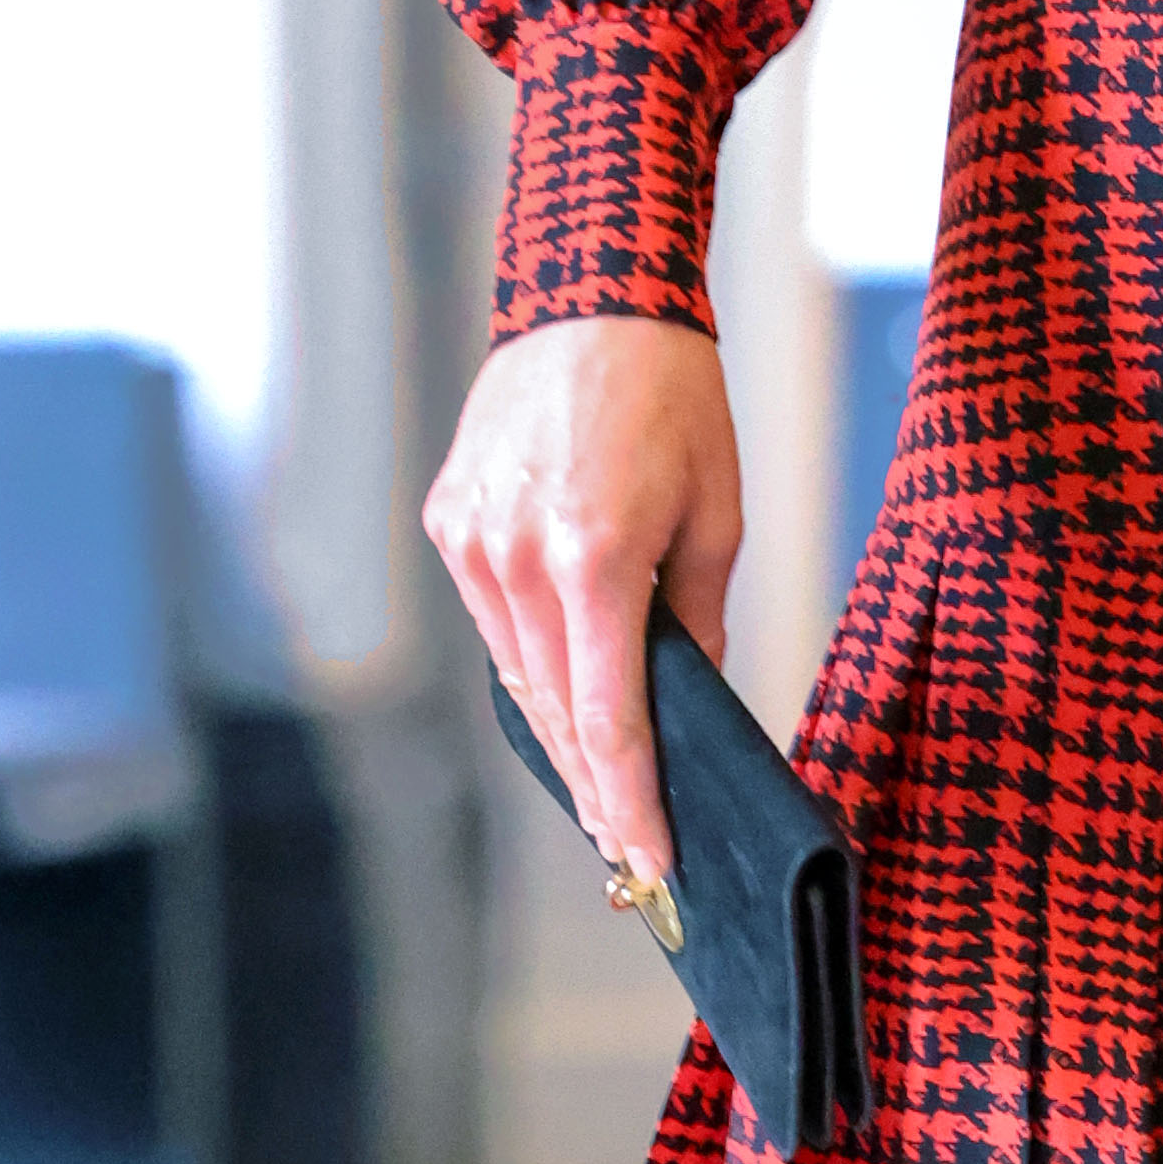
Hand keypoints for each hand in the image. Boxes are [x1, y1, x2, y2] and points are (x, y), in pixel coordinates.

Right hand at [424, 315, 740, 884]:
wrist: (592, 301)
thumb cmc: (672, 400)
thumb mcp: (715, 515)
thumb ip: (696, 621)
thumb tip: (685, 702)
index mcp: (591, 558)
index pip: (608, 719)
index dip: (629, 803)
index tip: (649, 862)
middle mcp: (513, 559)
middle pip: (555, 713)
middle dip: (595, 788)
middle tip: (629, 849)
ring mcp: (468, 543)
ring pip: (517, 674)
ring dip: (562, 732)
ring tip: (605, 788)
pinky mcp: (447, 525)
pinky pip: (494, 621)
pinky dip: (532, 662)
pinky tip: (566, 692)